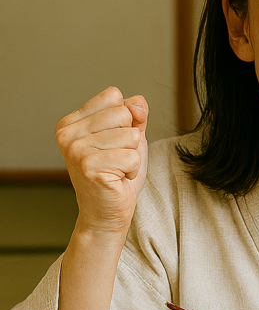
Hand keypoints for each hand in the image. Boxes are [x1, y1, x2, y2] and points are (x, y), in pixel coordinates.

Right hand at [55, 86, 148, 236]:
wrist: (106, 214)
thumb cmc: (117, 175)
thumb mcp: (129, 137)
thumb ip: (135, 114)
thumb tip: (138, 105)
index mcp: (72, 121)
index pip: (114, 96)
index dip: (126, 120)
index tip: (113, 143)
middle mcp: (68, 133)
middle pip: (123, 113)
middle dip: (130, 139)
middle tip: (116, 160)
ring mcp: (76, 150)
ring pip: (130, 136)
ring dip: (132, 157)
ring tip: (116, 170)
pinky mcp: (90, 167)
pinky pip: (132, 157)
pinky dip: (132, 171)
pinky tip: (117, 180)